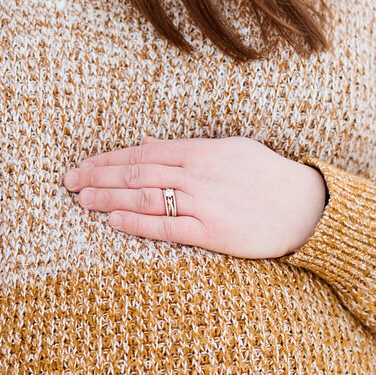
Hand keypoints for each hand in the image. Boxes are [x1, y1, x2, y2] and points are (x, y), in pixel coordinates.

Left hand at [64, 137, 326, 258]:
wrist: (307, 207)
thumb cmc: (268, 177)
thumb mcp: (230, 150)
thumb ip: (188, 148)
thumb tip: (149, 142)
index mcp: (202, 150)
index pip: (144, 151)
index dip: (110, 158)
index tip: (84, 164)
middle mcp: (199, 173)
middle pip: (137, 172)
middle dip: (98, 176)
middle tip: (68, 181)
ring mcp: (205, 202)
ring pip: (146, 198)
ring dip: (109, 198)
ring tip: (80, 199)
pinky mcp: (213, 232)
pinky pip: (168, 227)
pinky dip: (138, 224)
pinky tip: (113, 222)